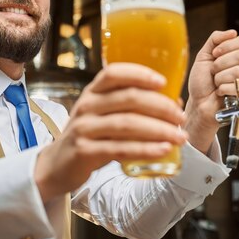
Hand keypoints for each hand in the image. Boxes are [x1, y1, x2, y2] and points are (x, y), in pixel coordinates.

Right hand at [34, 63, 186, 201]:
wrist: (57, 165)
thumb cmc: (89, 136)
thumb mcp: (103, 115)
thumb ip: (131, 108)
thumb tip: (173, 104)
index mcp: (92, 92)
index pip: (114, 73)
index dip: (139, 74)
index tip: (163, 82)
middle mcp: (86, 106)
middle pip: (128, 98)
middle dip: (160, 106)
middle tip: (181, 117)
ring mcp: (84, 128)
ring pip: (127, 124)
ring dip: (158, 130)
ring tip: (179, 137)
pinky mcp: (84, 151)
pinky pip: (120, 148)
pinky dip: (145, 149)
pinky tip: (163, 150)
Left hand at [183, 30, 238, 152]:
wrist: (198, 104)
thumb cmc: (202, 83)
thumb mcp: (204, 56)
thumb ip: (215, 40)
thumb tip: (233, 32)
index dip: (228, 45)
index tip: (214, 54)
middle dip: (221, 63)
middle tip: (213, 71)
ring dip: (220, 78)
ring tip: (216, 83)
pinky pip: (238, 87)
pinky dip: (223, 89)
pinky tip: (219, 93)